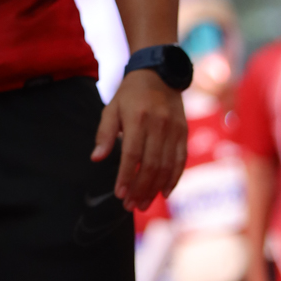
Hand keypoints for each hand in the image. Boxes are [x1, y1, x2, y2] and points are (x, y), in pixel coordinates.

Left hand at [91, 69, 187, 208]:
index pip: (132, 154)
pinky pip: (181, 160)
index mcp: (138, 118)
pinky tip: (164, 192)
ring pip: (167, 166)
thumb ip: (104, 134)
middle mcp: (159, 124)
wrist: (159, 74)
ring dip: (155, 188)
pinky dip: (174, 179)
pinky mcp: (184, 133)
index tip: (119, 194)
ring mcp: (174, 129)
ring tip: (143, 203)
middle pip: (151, 164)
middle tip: (130, 206)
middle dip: (140, 188)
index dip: (126, 176)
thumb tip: (96, 158)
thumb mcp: (112, 108)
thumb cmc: (130, 94)